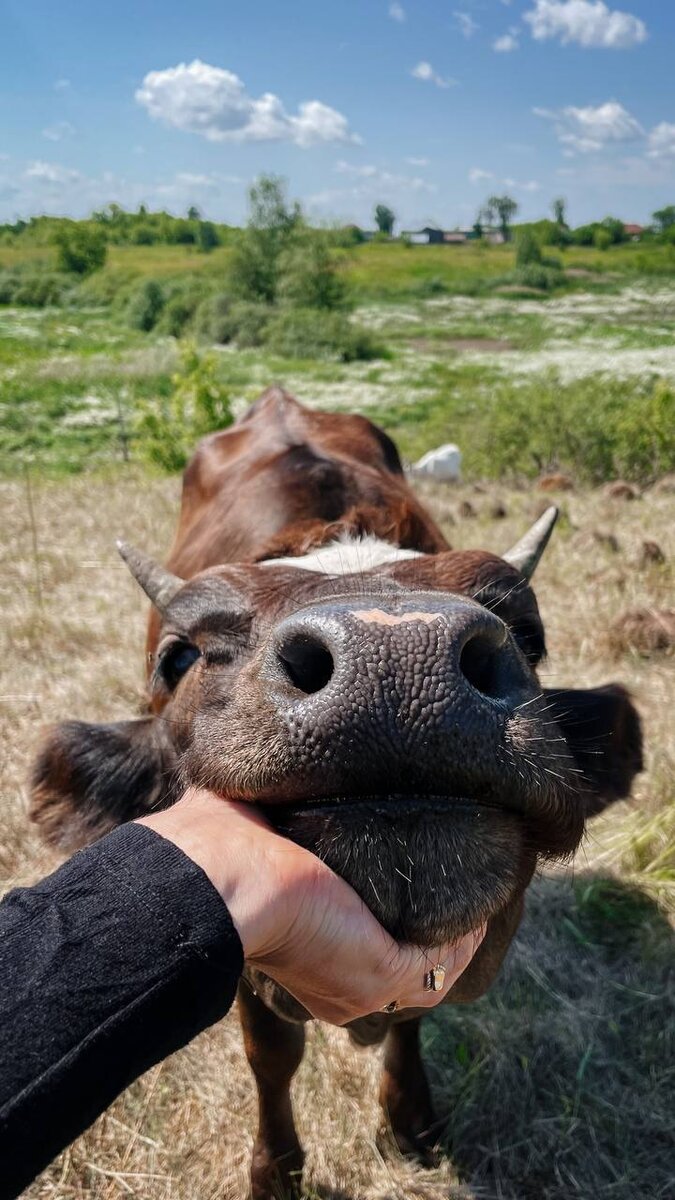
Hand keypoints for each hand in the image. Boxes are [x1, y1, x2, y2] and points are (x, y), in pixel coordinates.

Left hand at [137, 789, 485, 1024]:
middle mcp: (338, 985)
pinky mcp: (383, 973)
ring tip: (485, 882)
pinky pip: (444, 960)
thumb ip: (287, 823)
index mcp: (309, 958)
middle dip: (441, 927)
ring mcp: (363, 987)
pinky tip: (482, 897)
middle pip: (411, 966)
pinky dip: (467, 933)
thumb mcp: (268, 836)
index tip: (419, 875)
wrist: (218, 877)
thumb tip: (292, 784)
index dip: (398, 914)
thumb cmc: (226, 848)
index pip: (368, 945)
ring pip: (435, 969)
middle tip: (464, 876)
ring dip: (463, 931)